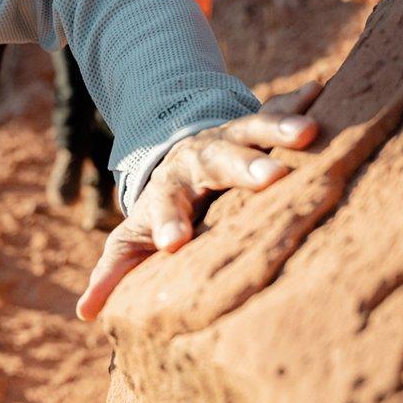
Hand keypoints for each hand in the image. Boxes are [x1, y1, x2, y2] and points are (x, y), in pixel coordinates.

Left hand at [77, 82, 323, 320]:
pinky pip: (278, 108)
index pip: (166, 204)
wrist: (176, 153)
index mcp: (169, 188)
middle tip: (271, 177)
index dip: (170, 222)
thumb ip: (114, 270)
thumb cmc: (163, 209)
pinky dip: (297, 100)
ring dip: (279, 128)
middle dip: (243, 167)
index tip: (174, 243)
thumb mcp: (134, 238)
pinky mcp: (256, 126)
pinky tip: (318, 89)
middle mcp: (200, 157)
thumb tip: (84, 312)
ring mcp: (230, 137)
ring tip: (309, 132)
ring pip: (253, 129)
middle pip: (218, 159)